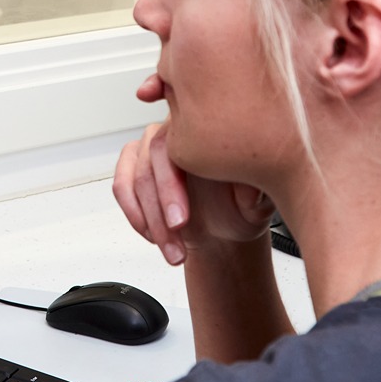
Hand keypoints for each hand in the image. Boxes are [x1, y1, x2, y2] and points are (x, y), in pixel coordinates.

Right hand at [112, 105, 276, 266]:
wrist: (225, 230)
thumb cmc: (241, 210)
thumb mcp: (258, 205)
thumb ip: (253, 193)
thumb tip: (246, 186)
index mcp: (206, 132)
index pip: (178, 146)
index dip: (172, 183)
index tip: (180, 219)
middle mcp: (175, 133)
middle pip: (153, 161)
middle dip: (162, 204)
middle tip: (177, 232)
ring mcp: (151, 149)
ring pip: (135, 179)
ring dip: (149, 219)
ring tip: (172, 249)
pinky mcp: (134, 167)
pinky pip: (122, 187)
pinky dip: (136, 216)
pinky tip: (154, 236)